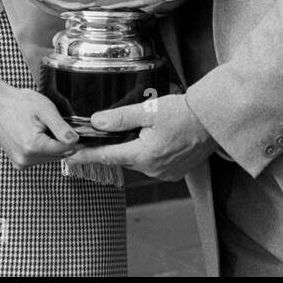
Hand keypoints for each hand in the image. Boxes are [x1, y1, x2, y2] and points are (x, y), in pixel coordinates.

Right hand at [0, 66, 79, 168]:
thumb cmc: (18, 103)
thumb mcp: (45, 110)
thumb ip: (61, 128)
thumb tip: (75, 140)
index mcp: (33, 146)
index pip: (66, 150)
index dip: (71, 138)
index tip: (68, 126)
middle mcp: (25, 159)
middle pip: (58, 155)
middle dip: (60, 141)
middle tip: (50, 124)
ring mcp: (20, 162)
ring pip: (50, 157)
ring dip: (51, 145)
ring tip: (39, 127)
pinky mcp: (18, 162)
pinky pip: (39, 158)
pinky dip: (42, 148)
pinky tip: (34, 134)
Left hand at [65, 94, 217, 180]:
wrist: (214, 120)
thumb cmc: (184, 113)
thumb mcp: (149, 110)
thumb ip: (121, 118)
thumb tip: (97, 122)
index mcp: (143, 155)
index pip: (106, 156)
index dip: (86, 155)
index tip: (69, 157)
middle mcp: (152, 169)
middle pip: (122, 157)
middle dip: (113, 146)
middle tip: (103, 133)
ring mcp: (165, 173)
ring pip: (138, 160)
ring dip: (133, 148)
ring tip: (137, 131)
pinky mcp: (175, 171)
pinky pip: (153, 163)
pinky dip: (148, 152)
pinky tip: (155, 138)